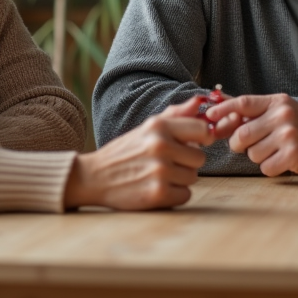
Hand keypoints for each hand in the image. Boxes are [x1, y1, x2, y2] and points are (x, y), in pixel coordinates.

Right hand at [63, 97, 212, 209]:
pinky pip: (186, 195)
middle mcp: (160, 146)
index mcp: (159, 126)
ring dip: (180, 179)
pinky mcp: (157, 194)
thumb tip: (200, 102)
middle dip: (187, 163)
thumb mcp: (148, 127)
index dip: (204, 139)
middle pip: (200, 158)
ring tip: (158, 175)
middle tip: (167, 163)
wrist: (93, 177)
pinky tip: (156, 188)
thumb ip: (176, 114)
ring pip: (193, 178)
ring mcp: (159, 171)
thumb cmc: (125, 151)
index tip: (195, 144)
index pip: (203, 130)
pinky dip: (174, 195)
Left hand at [203, 94, 297, 176]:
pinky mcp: (293, 155)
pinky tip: (283, 160)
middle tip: (250, 145)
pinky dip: (271, 168)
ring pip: (252, 153)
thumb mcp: (282, 110)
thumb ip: (256, 112)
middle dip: (240, 144)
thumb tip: (222, 113)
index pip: (243, 103)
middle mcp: (282, 116)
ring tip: (276, 151)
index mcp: (277, 102)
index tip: (209, 116)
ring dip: (259, 157)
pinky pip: (265, 167)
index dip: (222, 110)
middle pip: (242, 134)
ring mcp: (288, 135)